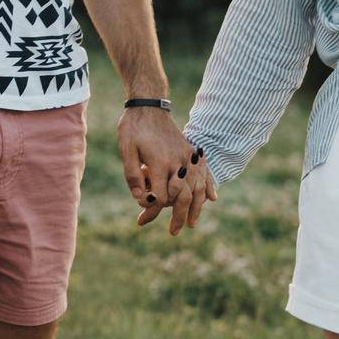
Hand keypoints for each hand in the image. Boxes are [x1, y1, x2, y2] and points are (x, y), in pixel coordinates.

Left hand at [118, 106, 216, 233]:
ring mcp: (188, 157)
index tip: (142, 214)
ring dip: (196, 207)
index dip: (152, 208)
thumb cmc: (133, 128)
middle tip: (174, 232)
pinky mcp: (192, 152)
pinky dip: (208, 186)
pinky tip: (212, 198)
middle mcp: (178, 162)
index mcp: (160, 163)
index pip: (161, 196)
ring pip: (197, 187)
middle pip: (183, 196)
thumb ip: (132, 175)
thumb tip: (141, 198)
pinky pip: (205, 172)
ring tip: (192, 223)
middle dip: (178, 216)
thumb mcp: (125, 150)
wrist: (148, 105)